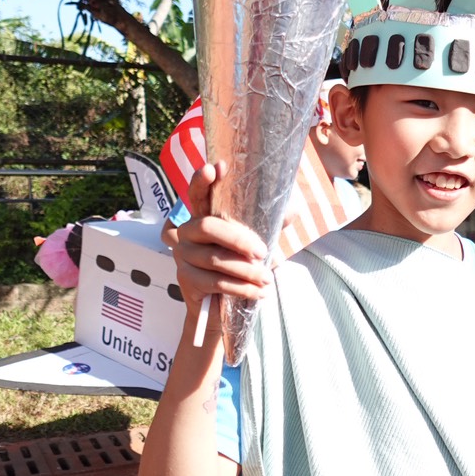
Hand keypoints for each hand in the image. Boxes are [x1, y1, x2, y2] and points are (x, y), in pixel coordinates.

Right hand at [172, 162, 270, 316]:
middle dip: (238, 239)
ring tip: (267, 278)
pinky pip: (216, 282)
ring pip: (216, 259)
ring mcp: (183, 256)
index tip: (216, 167)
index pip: (198, 194)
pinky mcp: (186, 280)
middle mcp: (188, 232)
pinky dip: (242, 288)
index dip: (202, 180)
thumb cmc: (239, 267)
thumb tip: (291, 211)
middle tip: (261, 252)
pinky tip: (259, 292)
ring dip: (246, 270)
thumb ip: (269, 226)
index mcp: (204, 217)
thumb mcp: (255, 244)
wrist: (221, 308)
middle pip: (209, 227)